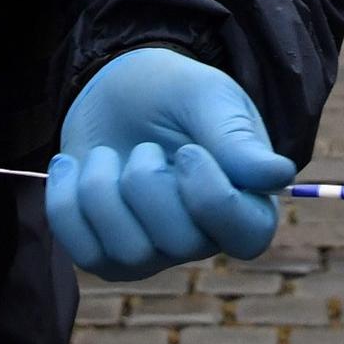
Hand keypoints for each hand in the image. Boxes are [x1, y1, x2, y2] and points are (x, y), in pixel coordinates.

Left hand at [45, 47, 295, 279]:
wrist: (119, 90)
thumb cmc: (176, 93)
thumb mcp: (209, 98)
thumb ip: (236, 138)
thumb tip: (278, 175)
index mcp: (245, 201)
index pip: (248, 235)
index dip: (213, 198)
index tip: (188, 150)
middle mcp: (202, 237)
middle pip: (179, 244)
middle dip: (148, 183)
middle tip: (145, 147)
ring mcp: (152, 251)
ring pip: (126, 253)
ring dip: (103, 190)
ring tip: (108, 155)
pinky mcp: (105, 250)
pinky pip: (81, 250)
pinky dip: (66, 203)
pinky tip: (73, 166)